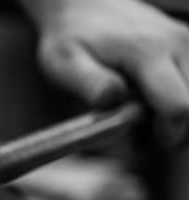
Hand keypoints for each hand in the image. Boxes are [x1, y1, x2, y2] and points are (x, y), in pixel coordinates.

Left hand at [22, 0, 188, 146]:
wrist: (85, 5)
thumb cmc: (71, 38)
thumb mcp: (64, 62)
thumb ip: (90, 83)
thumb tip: (112, 100)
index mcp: (148, 52)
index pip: (178, 106)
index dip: (165, 135)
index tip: (140, 144)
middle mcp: (178, 44)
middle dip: (174, 131)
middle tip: (141, 137)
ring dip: (178, 117)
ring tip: (144, 117)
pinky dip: (178, 100)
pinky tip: (152, 101)